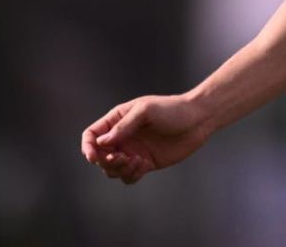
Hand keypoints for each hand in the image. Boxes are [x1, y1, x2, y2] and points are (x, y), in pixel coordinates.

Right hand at [80, 94, 210, 184]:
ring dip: (119, 169)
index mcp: (118, 120)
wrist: (198, 120)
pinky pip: (128, 176)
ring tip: (136, 160)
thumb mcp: (146, 111)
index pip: (92, 135)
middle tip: (121, 157)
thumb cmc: (172, 109)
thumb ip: (124, 126)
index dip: (88, 146)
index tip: (93, 156)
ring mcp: (133, 151)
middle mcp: (123, 137)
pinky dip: (131, 174)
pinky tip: (144, 164)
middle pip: (99, 156)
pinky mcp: (145, 163)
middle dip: (106, 161)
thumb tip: (101, 142)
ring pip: (112, 169)